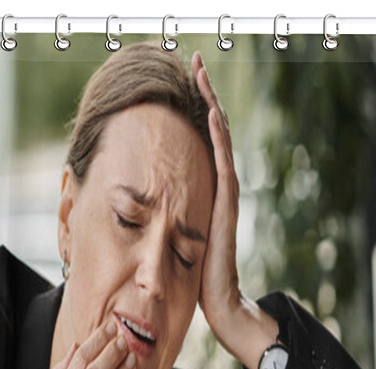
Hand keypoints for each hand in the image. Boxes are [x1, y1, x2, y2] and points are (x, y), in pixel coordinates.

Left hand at [191, 51, 240, 324]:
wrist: (220, 300)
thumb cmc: (198, 275)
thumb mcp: (180, 236)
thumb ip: (173, 216)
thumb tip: (148, 205)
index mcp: (209, 191)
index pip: (204, 142)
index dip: (195, 111)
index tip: (184, 83)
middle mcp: (221, 187)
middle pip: (215, 132)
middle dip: (205, 95)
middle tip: (195, 62)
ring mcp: (227, 195)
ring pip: (220, 140)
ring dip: (211, 104)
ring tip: (201, 73)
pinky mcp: (227, 206)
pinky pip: (224, 164)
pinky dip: (218, 137)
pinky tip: (211, 113)